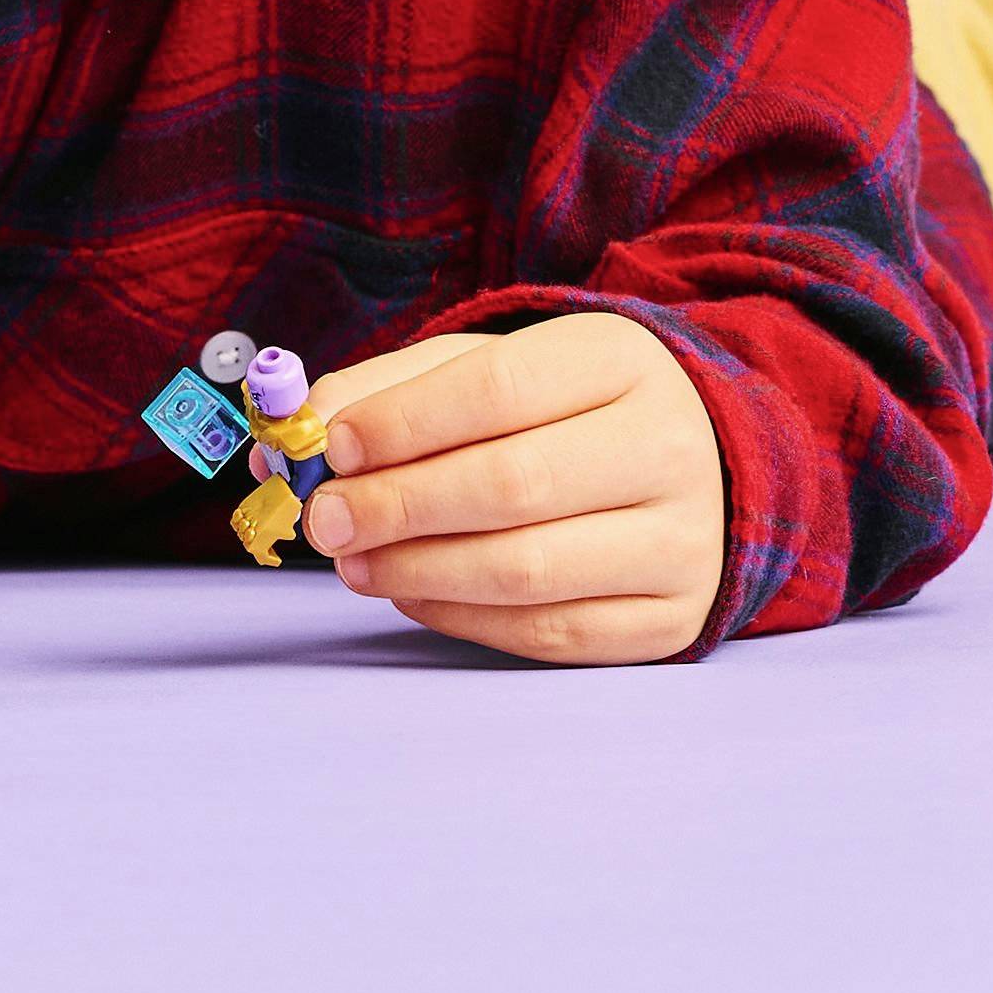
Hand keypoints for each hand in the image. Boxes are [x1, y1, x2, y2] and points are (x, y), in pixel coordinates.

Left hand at [287, 314, 724, 663]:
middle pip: (512, 484)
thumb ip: (389, 390)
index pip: (496, 389)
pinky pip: (550, 633)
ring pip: (528, 570)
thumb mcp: (486, 365)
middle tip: (322, 518)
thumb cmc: (560, 406)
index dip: (403, 422)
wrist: (696, 458)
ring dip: (417, 570)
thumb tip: (296, 433)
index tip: (330, 446)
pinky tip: (408, 592)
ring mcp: (681, 541)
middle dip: (396, 506)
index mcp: (616, 360)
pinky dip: (462, 617)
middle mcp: (664, 448)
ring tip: (351, 561)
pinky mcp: (673, 617)